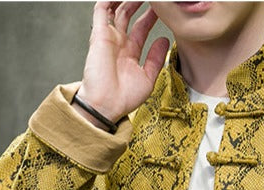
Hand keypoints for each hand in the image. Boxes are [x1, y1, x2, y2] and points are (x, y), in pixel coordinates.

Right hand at [76, 2, 169, 124]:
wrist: (107, 105)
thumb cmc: (124, 98)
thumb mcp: (147, 78)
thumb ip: (156, 59)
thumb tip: (164, 40)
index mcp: (129, 53)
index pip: (141, 28)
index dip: (151, 16)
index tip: (162, 7)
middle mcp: (118, 43)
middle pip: (128, 14)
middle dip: (140, 2)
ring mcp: (108, 37)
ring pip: (116, 8)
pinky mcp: (99, 34)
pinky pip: (102, 9)